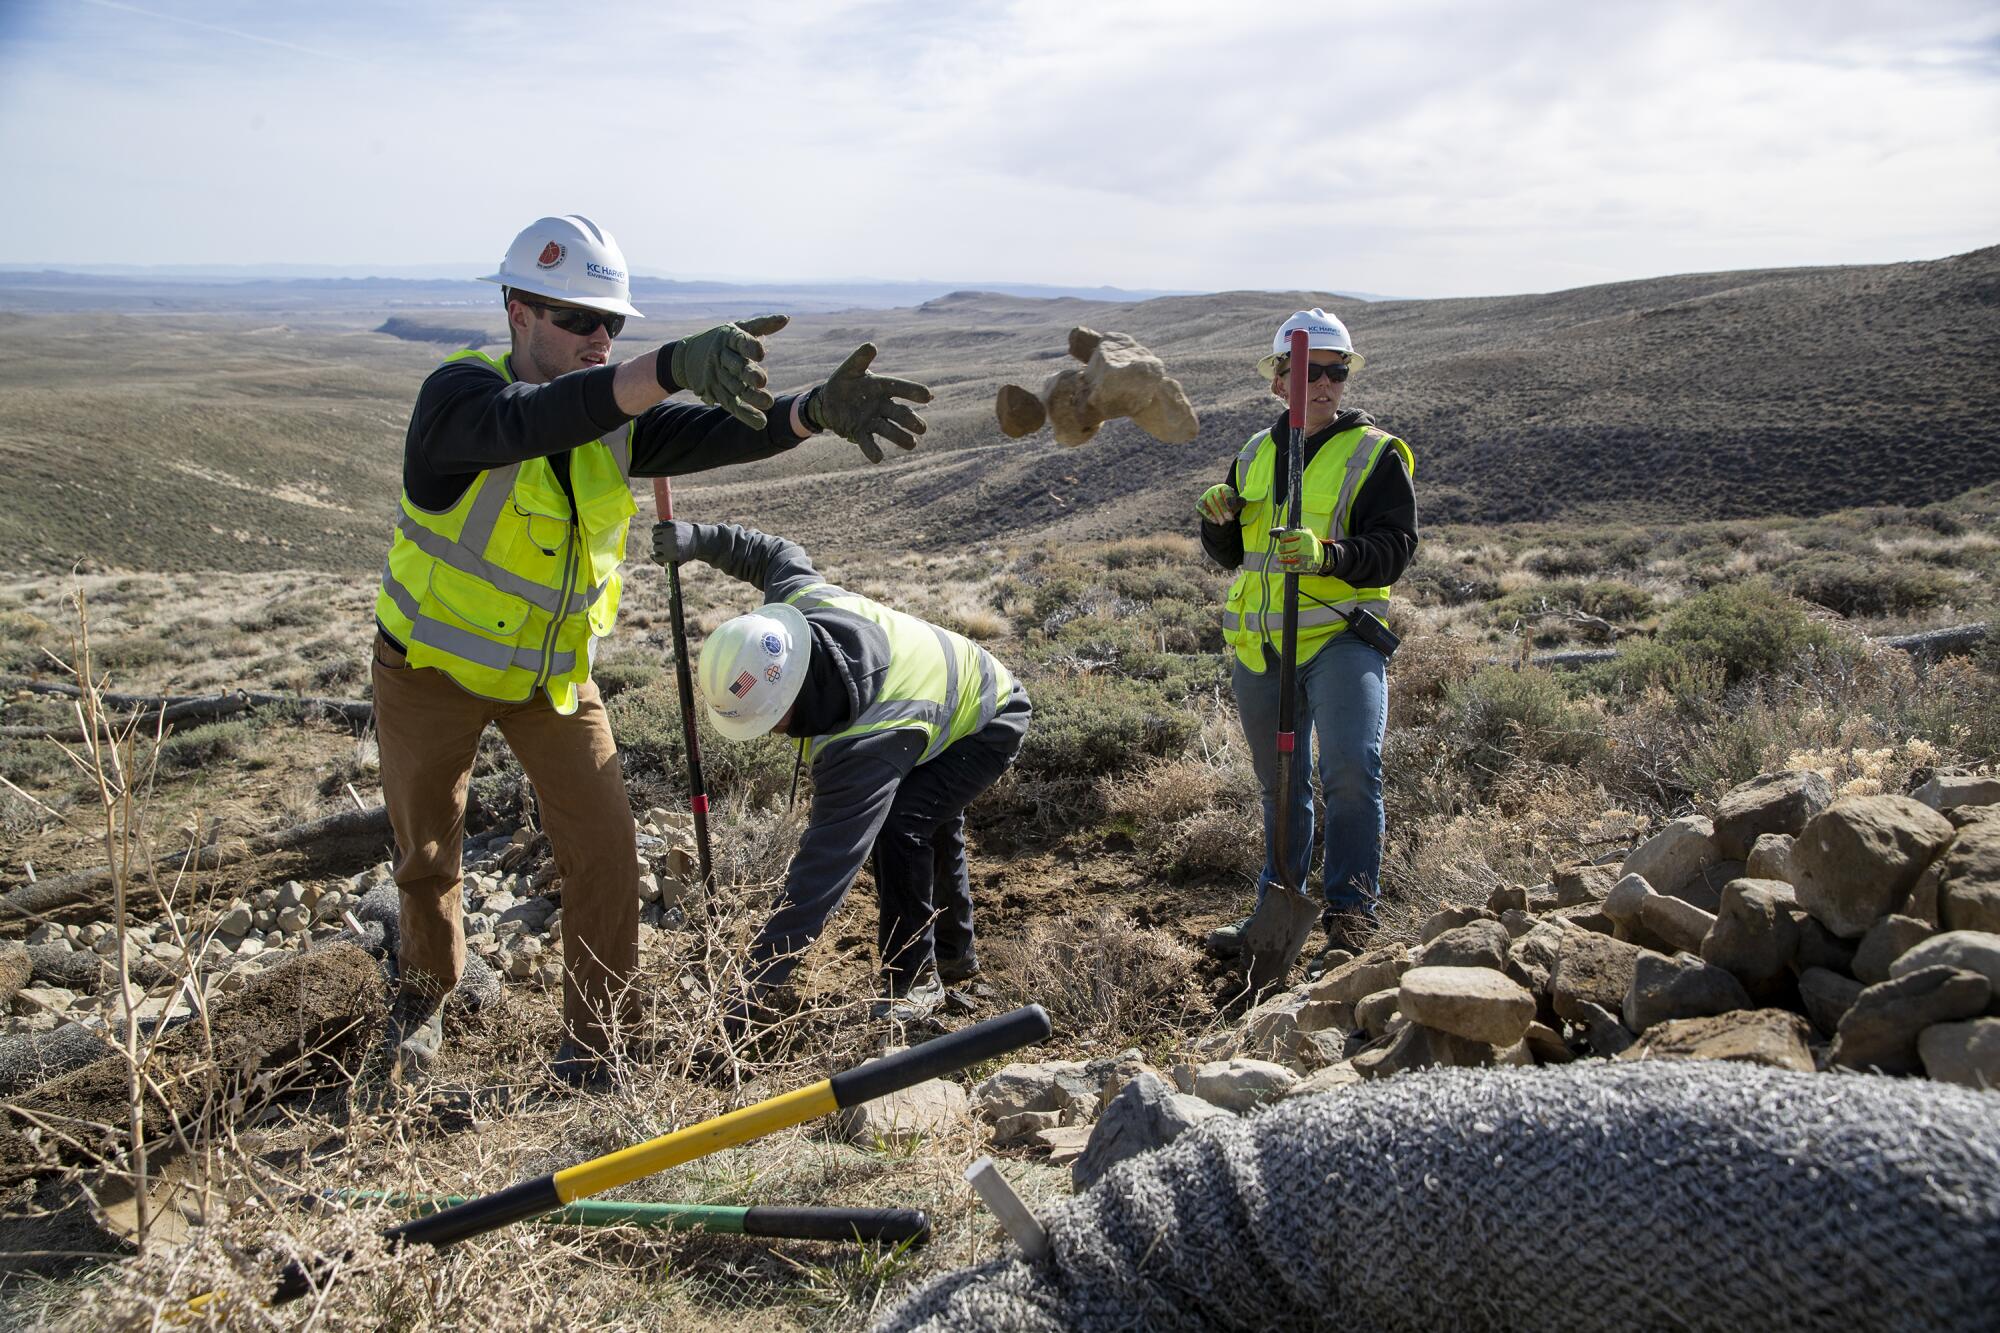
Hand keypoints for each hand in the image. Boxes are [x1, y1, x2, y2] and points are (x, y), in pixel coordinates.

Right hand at [650, 519, 698, 567]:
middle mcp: (671, 544)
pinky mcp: (671, 525)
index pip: (657, 557)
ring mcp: (670, 534)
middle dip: (660, 547)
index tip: (664, 554)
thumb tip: (651, 555)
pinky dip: (656, 529)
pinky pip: (656, 527)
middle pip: (655, 547)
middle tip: (666, 545)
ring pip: (654, 537)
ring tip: (664, 538)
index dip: (660, 555)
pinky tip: (661, 531)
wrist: (698, 540)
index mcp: (673, 555)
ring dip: (657, 538)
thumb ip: (662, 561)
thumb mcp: (677, 561)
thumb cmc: (686, 552)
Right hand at [671, 314, 789, 428]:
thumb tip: (786, 319)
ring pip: (736, 388)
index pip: (738, 342)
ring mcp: (718, 378)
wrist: (686, 359)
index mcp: (727, 339)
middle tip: (762, 380)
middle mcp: (721, 359)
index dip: (749, 347)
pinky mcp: (717, 394)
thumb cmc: (722, 340)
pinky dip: (746, 415)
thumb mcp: (738, 328)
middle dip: (749, 374)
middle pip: (736, 367)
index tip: (761, 353)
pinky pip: (732, 405)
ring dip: (751, 397)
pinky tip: (760, 422)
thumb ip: (762, 325)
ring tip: (768, 402)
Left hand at [806, 343, 931, 462]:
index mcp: (882, 387)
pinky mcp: (860, 433)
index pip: (901, 388)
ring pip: (890, 430)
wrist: (829, 401)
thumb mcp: (850, 368)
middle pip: (900, 413)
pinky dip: (873, 450)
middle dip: (911, 420)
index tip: (927, 396)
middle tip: (922, 428)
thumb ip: (860, 358)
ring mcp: (872, 421)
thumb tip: (871, 346)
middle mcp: (882, 405)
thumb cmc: (844, 382)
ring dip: (901, 437)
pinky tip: (878, 458)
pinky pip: (868, 442)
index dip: (914, 391)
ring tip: (912, 444)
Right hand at [1198, 483, 1244, 524]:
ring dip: (1218, 514)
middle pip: (1219, 499)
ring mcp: (1206, 496)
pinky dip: (1208, 515)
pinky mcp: (1199, 503)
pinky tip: (1215, 521)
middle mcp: (1214, 490)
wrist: (1219, 511)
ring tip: (1223, 522)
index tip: (1232, 507)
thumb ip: (1241, 502)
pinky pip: (1202, 508)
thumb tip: (1242, 502)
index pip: (1226, 492)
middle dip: (1224, 510)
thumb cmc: (1230, 505)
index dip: (1229, 499)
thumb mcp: (1237, 503)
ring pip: (1211, 504)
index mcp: (1224, 487)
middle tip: (1229, 519)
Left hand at [1270, 527, 1327, 572]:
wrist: (1322, 555)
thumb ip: (1288, 531)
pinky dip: (1282, 566)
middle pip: (1285, 547)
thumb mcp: (1302, 534)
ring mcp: (1306, 556)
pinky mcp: (1305, 565)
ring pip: (1287, 556)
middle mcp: (1306, 544)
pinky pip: (1290, 566)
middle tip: (1281, 549)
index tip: (1282, 540)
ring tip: (1280, 557)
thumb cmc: (1308, 543)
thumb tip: (1271, 532)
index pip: (1287, 535)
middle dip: (1281, 548)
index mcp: (1305, 535)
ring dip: (1281, 557)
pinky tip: (1277, 565)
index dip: (1282, 538)